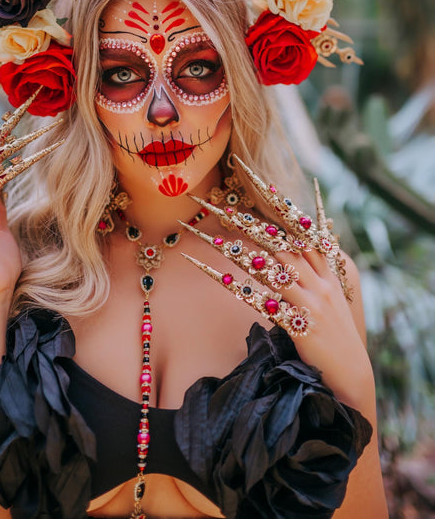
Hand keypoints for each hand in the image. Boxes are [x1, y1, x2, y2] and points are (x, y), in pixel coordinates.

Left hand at [182, 156, 373, 409]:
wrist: (351, 376)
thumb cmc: (333, 333)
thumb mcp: (329, 293)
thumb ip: (313, 265)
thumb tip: (297, 236)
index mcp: (326, 267)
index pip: (298, 225)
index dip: (276, 201)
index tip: (252, 178)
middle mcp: (318, 278)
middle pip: (276, 240)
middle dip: (244, 220)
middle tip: (214, 203)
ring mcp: (309, 300)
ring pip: (266, 265)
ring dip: (232, 248)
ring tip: (203, 233)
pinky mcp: (299, 323)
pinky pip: (260, 299)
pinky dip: (234, 285)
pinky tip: (214, 274)